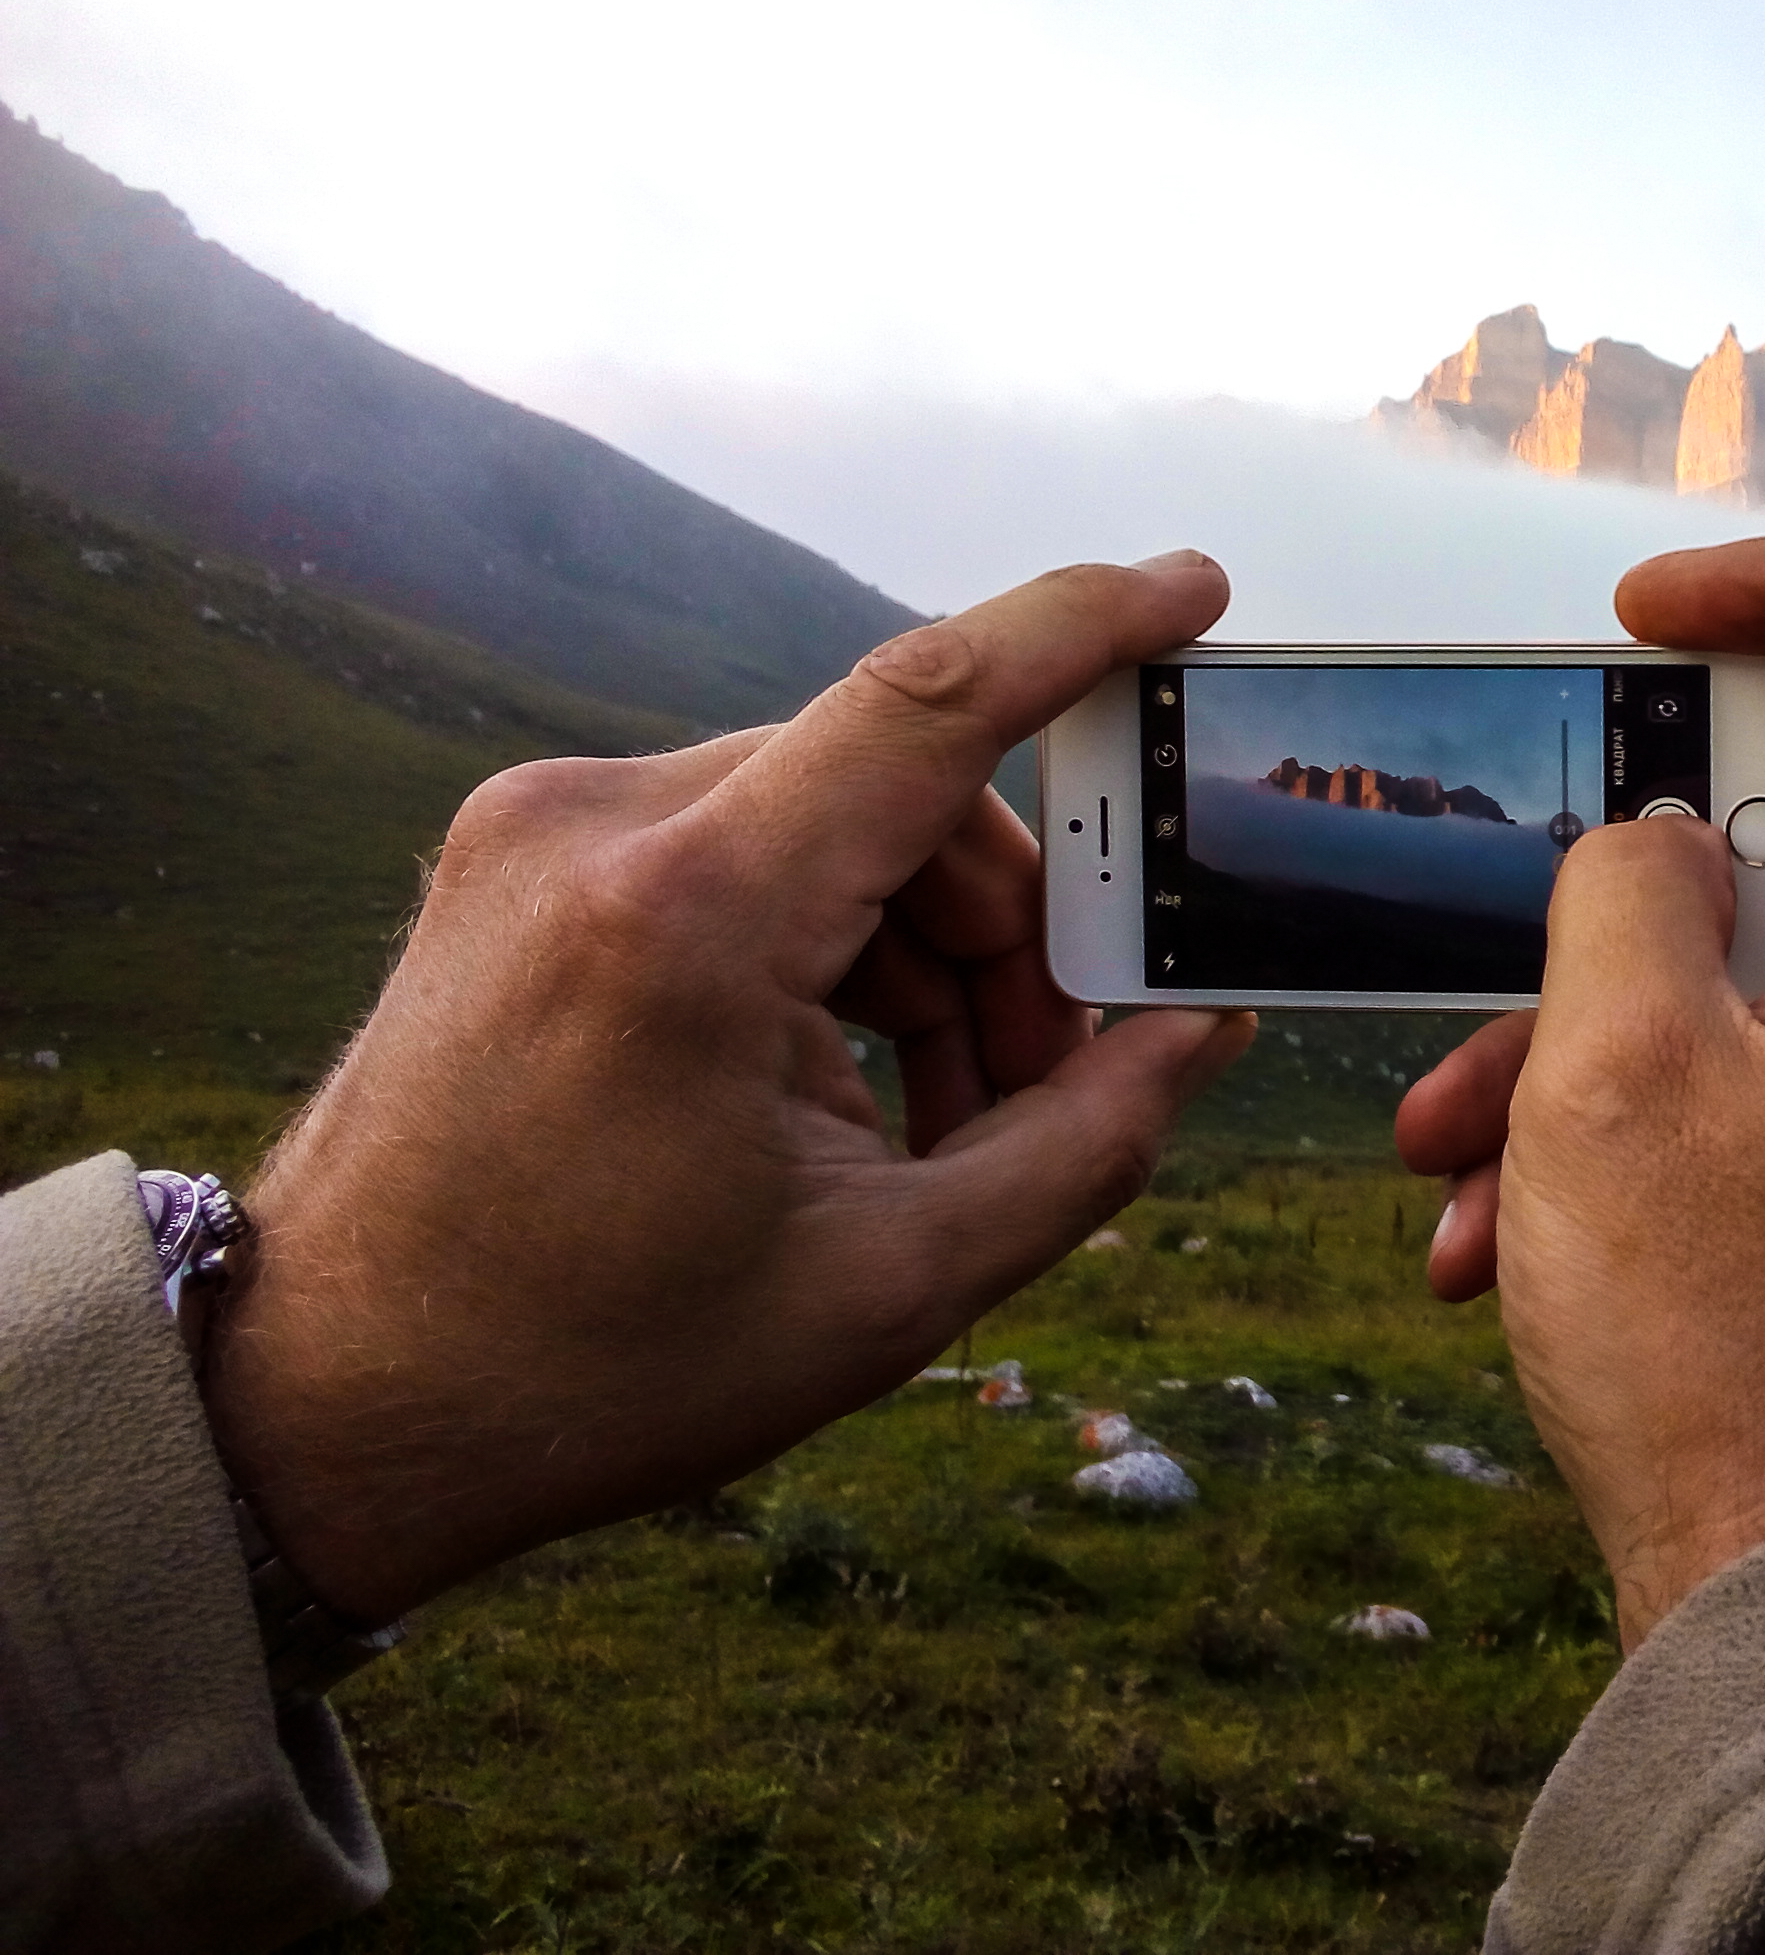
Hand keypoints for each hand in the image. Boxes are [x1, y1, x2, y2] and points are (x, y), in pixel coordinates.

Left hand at [200, 556, 1255, 1622]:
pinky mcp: (523, 858)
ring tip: (939, 1124)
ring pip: (832, 820)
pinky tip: (839, 1093)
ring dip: (925, 951)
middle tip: (1053, 1081)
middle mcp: (599, 825)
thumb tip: (1203, 1026)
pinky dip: (827, 946)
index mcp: (686, 915)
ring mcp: (543, 830)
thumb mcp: (895, 1282)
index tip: (1193, 590)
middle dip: (1013, 929)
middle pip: (904, 794)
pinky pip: (742, 848)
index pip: (930, 703)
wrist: (327, 1408)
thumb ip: (1087, 1140)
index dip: (1082, 629)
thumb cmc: (598, 1364)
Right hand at [1395, 537, 1764, 1645]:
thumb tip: (1672, 841)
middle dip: (1622, 905)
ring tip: (1447, 1163)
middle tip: (1492, 967)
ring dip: (1606, 1054)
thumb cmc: (1730, 1361)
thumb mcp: (1618, 1076)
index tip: (1639, 608)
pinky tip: (1515, 1246)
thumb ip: (1633, 886)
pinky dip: (1672, 1144)